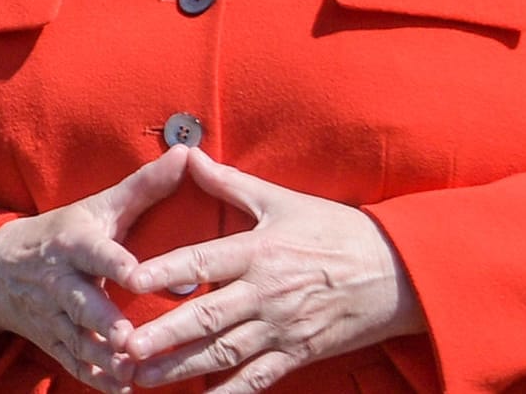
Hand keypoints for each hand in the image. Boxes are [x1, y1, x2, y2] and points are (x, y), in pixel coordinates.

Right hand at [0, 145, 189, 392]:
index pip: (95, 251)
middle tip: (126, 337)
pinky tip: (122, 388)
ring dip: (103, 357)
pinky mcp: (54, 340)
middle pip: (80, 302)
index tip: (136, 274)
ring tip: (131, 371)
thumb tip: (188, 154)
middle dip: (101, 320)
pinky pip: (73, 363)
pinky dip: (96, 379)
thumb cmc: (64, 231)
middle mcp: (60, 280)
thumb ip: (145, 187)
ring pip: (78, 339)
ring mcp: (54, 314)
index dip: (114, 262)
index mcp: (75, 243)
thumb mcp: (99, 206)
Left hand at [120, 149, 424, 391]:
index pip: (202, 262)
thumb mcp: (281, 200)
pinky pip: (258, 379)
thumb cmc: (336, 229)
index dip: (165, 271)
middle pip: (206, 316)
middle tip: (127, 346)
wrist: (398, 271)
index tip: (130, 280)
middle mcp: (265, 293)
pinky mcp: (299, 353)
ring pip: (224, 353)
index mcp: (257, 251)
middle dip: (164, 334)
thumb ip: (228, 182)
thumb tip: (186, 154)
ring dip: (182, 368)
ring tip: (143, 377)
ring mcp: (282, 328)